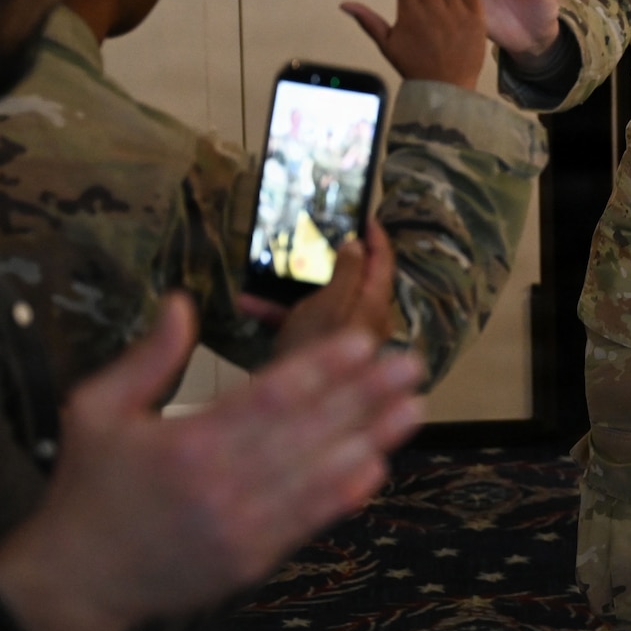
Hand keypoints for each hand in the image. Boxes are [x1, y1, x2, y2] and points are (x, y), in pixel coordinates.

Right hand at [0, 295, 422, 630]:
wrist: (75, 581)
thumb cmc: (88, 486)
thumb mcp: (96, 410)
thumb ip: (147, 357)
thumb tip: (180, 300)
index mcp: (187, 445)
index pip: (269, 398)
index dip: (321, 368)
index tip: (362, 342)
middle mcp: (221, 487)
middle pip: (308, 432)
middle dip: (365, 395)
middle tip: (409, 364)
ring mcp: (241, 528)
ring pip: (319, 476)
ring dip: (371, 440)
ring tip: (413, 408)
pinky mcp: (251, 559)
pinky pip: (308, 522)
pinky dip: (345, 495)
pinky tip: (376, 466)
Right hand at [240, 221, 398, 357]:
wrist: (289, 415)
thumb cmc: (313, 353)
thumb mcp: (327, 306)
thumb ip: (346, 275)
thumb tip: (360, 246)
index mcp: (373, 307)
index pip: (383, 263)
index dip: (376, 237)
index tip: (365, 214)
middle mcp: (365, 323)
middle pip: (355, 281)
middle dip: (334, 258)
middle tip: (318, 235)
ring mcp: (343, 340)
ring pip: (324, 302)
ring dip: (297, 288)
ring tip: (270, 268)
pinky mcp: (322, 355)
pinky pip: (305, 325)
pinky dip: (282, 315)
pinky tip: (247, 306)